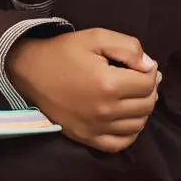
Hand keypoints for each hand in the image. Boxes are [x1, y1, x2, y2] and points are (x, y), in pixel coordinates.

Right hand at [8, 28, 160, 152]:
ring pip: (138, 124)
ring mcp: (96, 127)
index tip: (141, 65)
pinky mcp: (87, 137)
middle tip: (137, 78)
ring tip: (130, 95)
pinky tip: (124, 117)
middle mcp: (105, 110)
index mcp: (108, 83)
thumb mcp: (95, 37)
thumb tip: (149, 66)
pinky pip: (121, 143)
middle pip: (147, 104)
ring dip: (141, 108)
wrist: (30, 71)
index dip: (150, 71)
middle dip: (148, 89)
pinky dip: (130, 132)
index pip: (148, 83)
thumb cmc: (63, 52)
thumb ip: (128, 47)